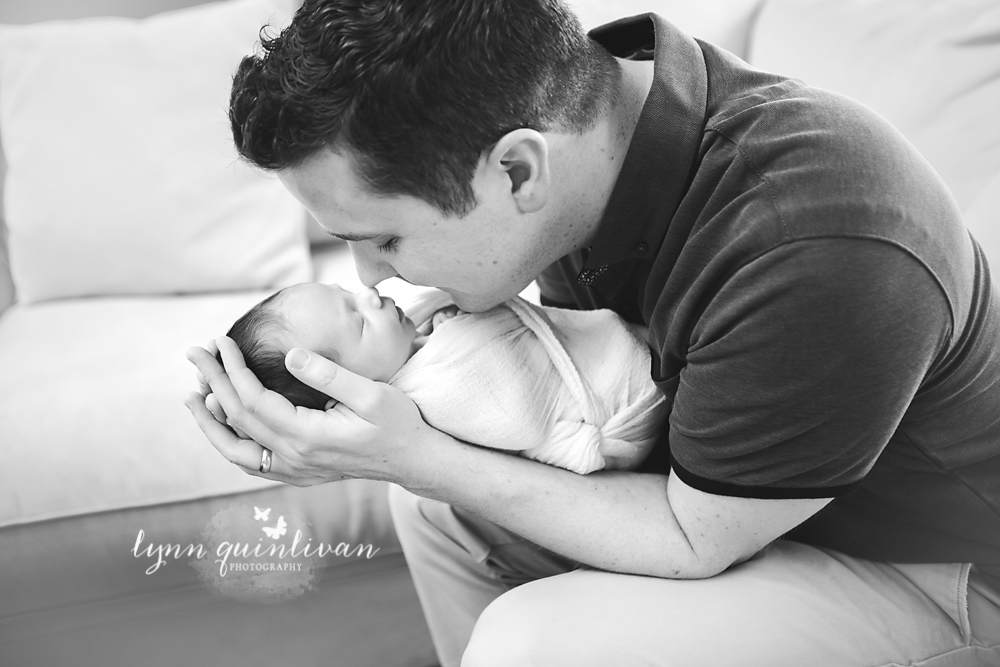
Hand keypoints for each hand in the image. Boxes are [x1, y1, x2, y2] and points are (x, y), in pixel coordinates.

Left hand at [184, 336, 436, 485]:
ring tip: (192, 396)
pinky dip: (230, 443)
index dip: (231, 369)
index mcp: (308, 436)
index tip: (220, 342)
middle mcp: (294, 458)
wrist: (413, 460)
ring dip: (210, 421)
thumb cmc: (398, 423)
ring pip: (236, 449)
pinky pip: (252, 462)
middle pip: (237, 419)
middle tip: (194, 353)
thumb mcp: (371, 393)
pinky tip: (224, 426)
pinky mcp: (299, 472)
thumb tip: (291, 355)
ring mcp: (295, 470)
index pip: (252, 400)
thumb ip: (329, 375)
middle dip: (212, 382)